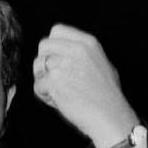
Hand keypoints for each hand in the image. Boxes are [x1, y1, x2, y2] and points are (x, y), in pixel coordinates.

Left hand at [33, 24, 139, 147]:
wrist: (110, 116)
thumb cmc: (107, 95)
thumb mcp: (101, 62)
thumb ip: (81, 53)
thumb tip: (61, 51)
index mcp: (88, 43)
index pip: (57, 30)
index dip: (52, 45)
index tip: (56, 58)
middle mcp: (76, 50)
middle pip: (43, 46)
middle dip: (44, 61)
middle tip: (54, 76)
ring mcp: (63, 65)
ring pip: (38, 66)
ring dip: (44, 80)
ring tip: (59, 91)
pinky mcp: (54, 82)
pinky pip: (38, 86)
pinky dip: (45, 95)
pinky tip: (59, 100)